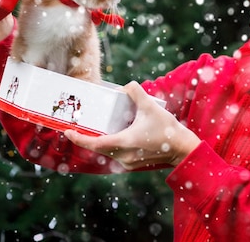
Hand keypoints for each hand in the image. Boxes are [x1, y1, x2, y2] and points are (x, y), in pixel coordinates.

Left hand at [64, 81, 200, 169]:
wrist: (182, 150)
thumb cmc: (168, 130)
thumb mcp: (151, 107)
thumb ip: (137, 92)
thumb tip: (125, 86)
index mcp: (125, 142)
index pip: (94, 143)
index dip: (78, 138)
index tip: (67, 132)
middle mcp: (123, 156)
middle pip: (98, 147)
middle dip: (87, 137)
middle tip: (79, 125)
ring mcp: (127, 162)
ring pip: (107, 151)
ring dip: (100, 140)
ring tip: (97, 127)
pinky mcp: (132, 163)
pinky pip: (115, 153)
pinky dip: (111, 143)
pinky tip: (116, 132)